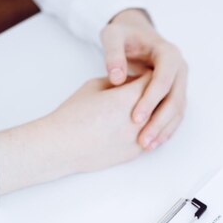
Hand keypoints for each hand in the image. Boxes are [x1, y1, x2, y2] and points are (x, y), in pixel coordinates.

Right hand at [0, 73, 150, 193]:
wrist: (62, 146)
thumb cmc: (74, 114)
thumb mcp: (95, 86)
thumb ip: (119, 81)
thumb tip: (133, 80)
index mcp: (128, 98)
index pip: (152, 79)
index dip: (149, 72)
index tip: (146, 69)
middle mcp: (139, 120)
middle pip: (161, 100)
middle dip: (156, 92)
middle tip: (151, 85)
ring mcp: (139, 138)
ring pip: (160, 121)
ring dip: (156, 111)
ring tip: (147, 104)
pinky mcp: (135, 153)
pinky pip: (152, 137)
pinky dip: (150, 128)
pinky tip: (143, 123)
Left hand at [101, 9, 187, 150]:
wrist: (136, 35)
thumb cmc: (124, 36)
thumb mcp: (113, 36)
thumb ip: (113, 54)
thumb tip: (116, 78)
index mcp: (169, 54)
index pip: (163, 81)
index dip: (150, 101)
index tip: (134, 118)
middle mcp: (180, 69)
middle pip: (175, 100)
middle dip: (159, 121)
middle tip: (142, 139)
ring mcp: (181, 83)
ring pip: (178, 110)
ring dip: (164, 130)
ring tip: (146, 145)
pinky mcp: (177, 93)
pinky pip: (176, 114)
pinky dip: (166, 129)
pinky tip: (153, 142)